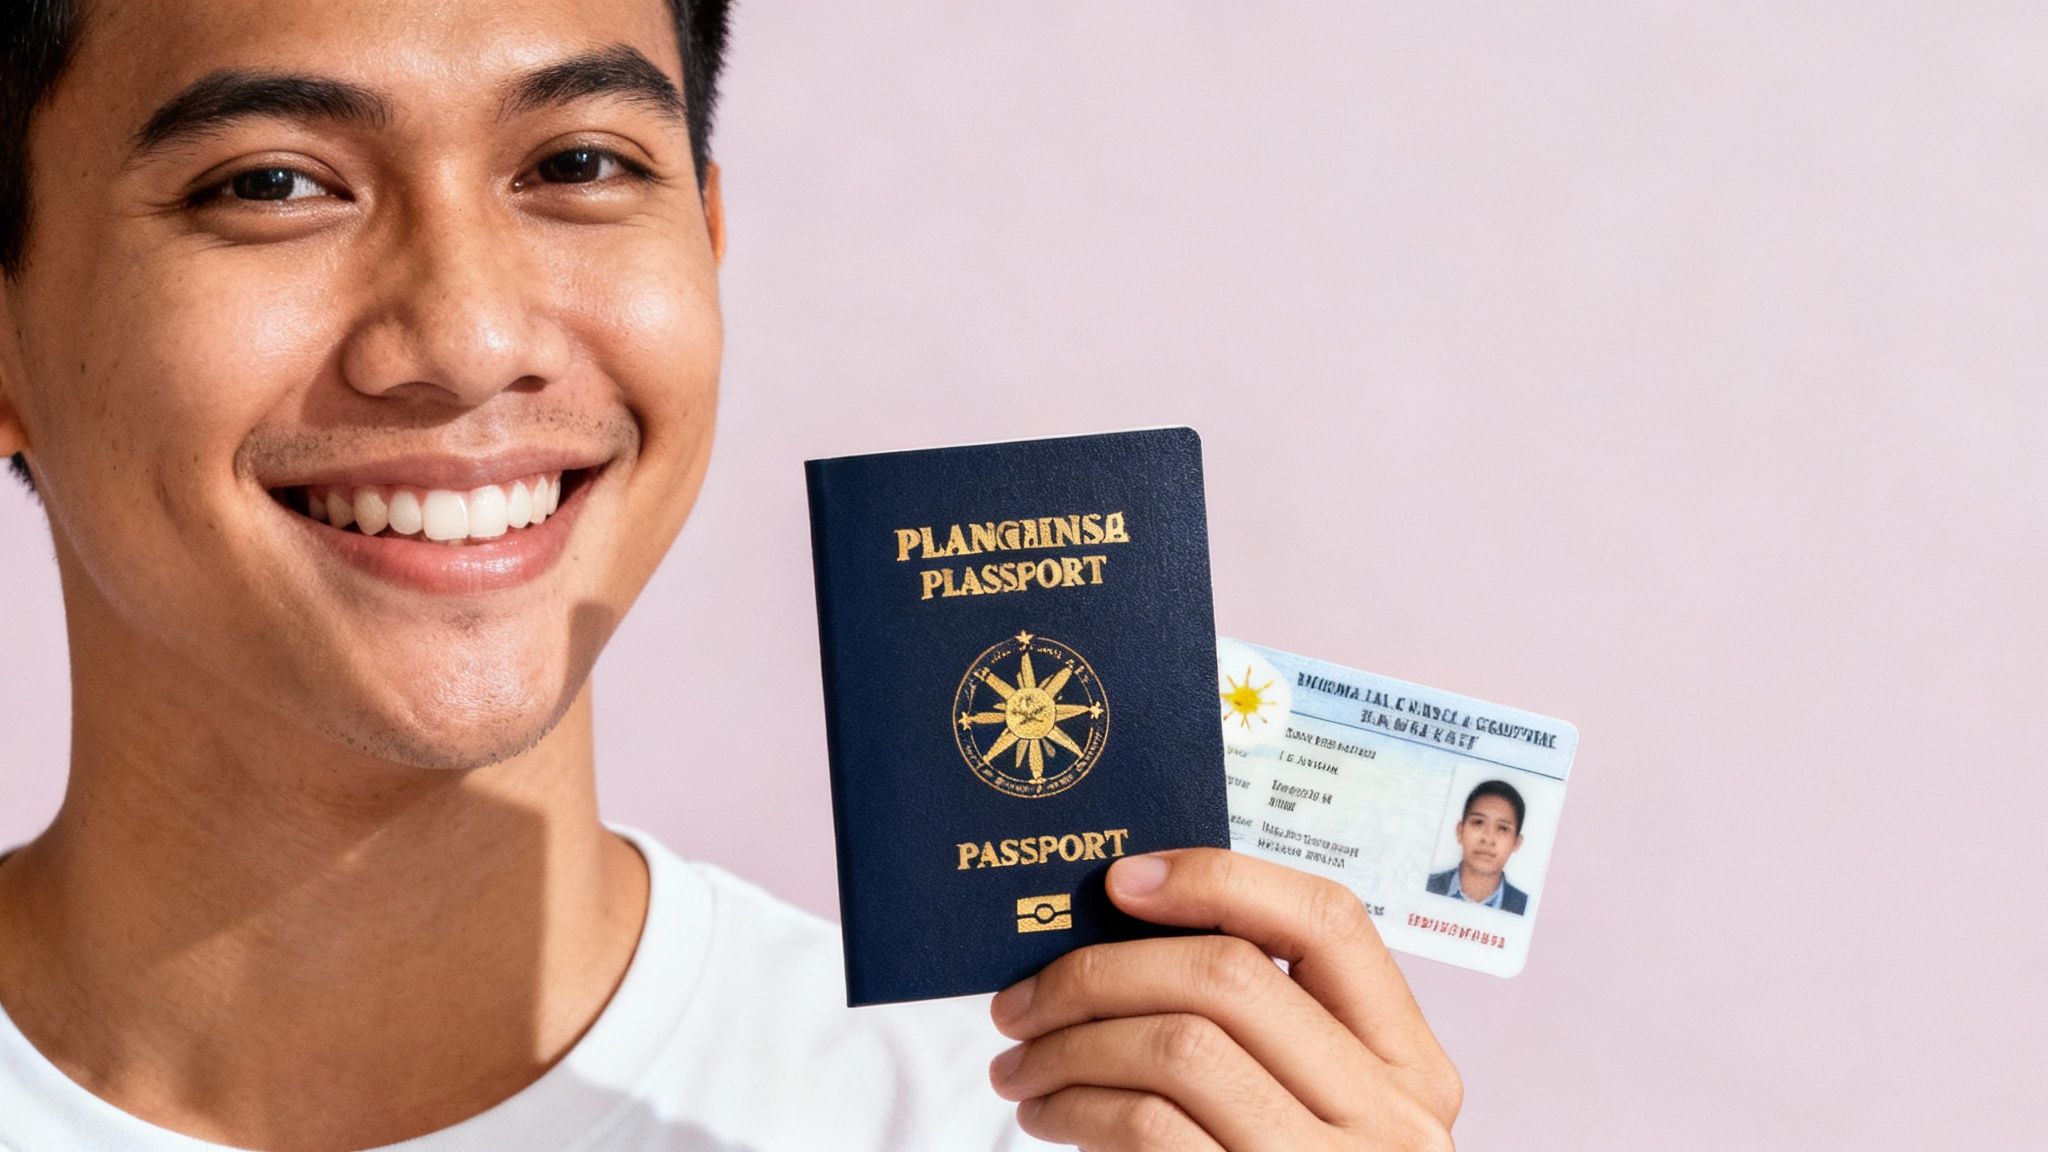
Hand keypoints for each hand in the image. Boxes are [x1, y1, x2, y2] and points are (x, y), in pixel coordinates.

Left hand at [989, 849, 1460, 1149]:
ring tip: (1022, 1062)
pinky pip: (1149, 1128)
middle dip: (1101, 970)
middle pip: (1227, 975)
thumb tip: (1124, 934)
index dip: (1219, 879)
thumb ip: (1264, 1032)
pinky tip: (1051, 1115)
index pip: (1329, 922)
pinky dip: (1078, 1107)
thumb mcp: (1320, 1111)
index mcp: (1410, 1065)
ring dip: (1072, 1042)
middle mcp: (1389, 1116)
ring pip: (1178, 1046)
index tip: (1121, 880)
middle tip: (1025, 997)